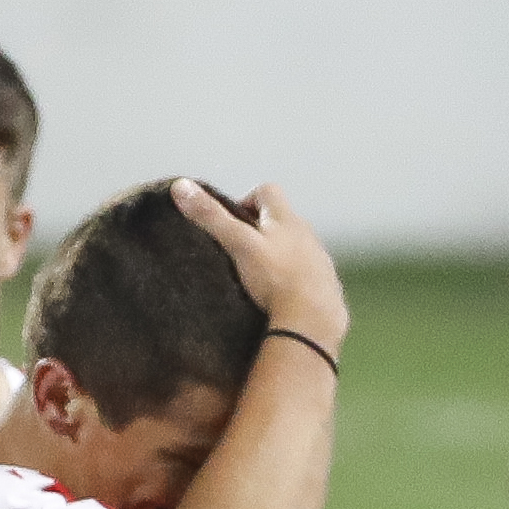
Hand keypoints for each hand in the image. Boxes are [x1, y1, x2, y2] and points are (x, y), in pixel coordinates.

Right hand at [171, 177, 348, 351]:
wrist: (312, 322)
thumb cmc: (274, 278)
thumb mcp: (238, 244)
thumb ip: (211, 217)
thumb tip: (181, 186)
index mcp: (287, 218)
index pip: (267, 191)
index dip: (248, 200)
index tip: (233, 221)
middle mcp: (308, 234)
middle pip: (284, 221)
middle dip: (263, 231)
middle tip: (243, 253)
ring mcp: (321, 262)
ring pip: (298, 249)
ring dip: (281, 257)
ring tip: (261, 279)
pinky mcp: (327, 288)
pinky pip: (309, 278)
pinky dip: (296, 283)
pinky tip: (282, 300)